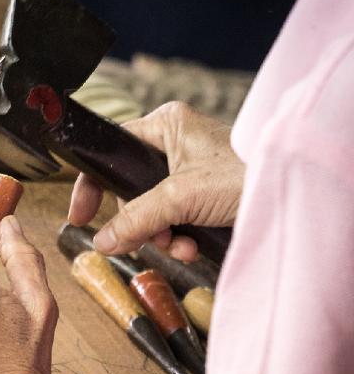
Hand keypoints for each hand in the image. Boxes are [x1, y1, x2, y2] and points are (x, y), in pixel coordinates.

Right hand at [68, 101, 244, 260]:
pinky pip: (172, 220)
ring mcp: (189, 172)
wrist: (293, 197)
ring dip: (159, 235)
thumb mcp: (180, 196)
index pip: (110, 152)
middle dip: (138, 221)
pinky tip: (191, 247)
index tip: (80, 215)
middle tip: (143, 239)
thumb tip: (101, 241)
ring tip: (177, 244)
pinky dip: (178, 239)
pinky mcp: (202, 196)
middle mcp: (175, 145)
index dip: (92, 184)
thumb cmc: (246, 176)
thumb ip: (136, 218)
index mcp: (165, 126)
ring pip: (150, 210)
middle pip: (130, 190)